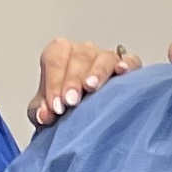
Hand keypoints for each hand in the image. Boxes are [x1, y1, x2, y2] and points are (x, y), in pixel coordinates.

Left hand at [28, 35, 143, 127]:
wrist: (82, 119)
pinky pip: (131, 60)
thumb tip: (44, 115)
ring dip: (98, 72)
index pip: (55, 59)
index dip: (54, 81)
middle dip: (73, 80)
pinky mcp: (129, 66)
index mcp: (59, 54)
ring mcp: (106, 57)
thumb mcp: (47, 111)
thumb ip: (40, 111)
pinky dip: (128, 64)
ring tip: (92, 87)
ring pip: (104, 57)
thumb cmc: (65, 109)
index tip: (56, 106)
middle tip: (71, 102)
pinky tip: (122, 72)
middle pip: (79, 57)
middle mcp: (83, 52)